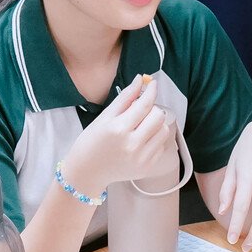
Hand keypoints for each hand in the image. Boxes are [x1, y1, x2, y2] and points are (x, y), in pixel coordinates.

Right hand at [64, 75, 176, 194]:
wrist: (87, 172)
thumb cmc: (92, 141)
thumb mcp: (104, 117)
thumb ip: (125, 97)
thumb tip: (141, 79)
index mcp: (119, 129)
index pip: (145, 104)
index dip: (151, 91)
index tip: (152, 84)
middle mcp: (133, 144)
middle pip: (158, 116)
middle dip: (152, 108)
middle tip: (141, 111)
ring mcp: (142, 158)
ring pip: (164, 130)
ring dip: (156, 123)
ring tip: (142, 126)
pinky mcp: (147, 167)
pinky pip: (161, 145)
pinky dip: (154, 139)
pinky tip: (141, 140)